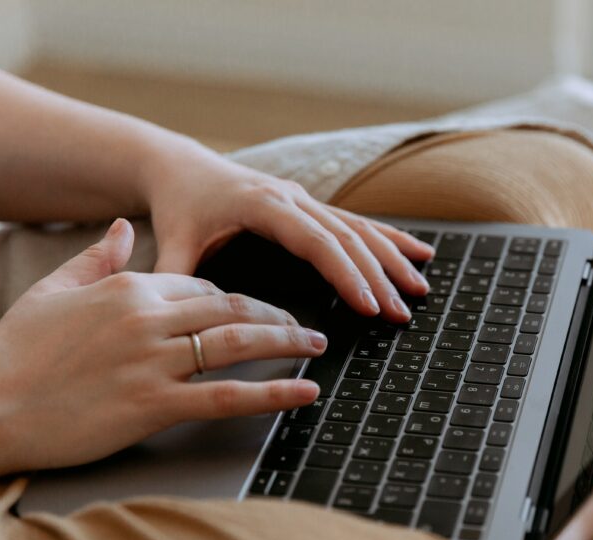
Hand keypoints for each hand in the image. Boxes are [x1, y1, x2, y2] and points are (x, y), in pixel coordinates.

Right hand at [0, 220, 326, 488]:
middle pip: (232, 308)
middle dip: (276, 316)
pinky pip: (228, 395)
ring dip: (287, 343)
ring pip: (238, 343)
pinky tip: (304, 391)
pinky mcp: (154, 405)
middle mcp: (149, 318)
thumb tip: (118, 226)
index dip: (235, 300)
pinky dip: (274, 393)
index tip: (257, 311)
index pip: (202, 286)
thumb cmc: (14, 354)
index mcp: (129, 287)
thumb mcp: (51, 290)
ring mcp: (154, 361)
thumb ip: (95, 257)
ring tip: (317, 346)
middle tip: (306, 325)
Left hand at [143, 146, 434, 322]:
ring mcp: (305, 199)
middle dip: (379, 275)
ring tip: (420, 289)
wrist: (182, 167)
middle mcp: (291, 197)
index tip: (369, 304)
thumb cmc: (179, 205)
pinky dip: (389, 239)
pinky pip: (358, 222)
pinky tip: (419, 252)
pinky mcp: (312, 206)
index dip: (346, 273)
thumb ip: (175, 276)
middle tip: (401, 312)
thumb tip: (174, 318)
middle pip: (346, 237)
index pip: (315, 242)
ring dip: (393, 258)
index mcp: (262, 204)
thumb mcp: (172, 241)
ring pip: (359, 228)